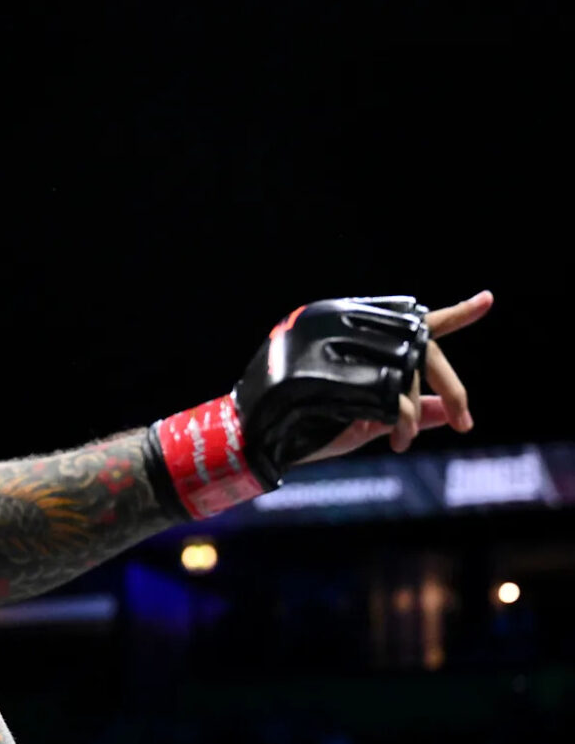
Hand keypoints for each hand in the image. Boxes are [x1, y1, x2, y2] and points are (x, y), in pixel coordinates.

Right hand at [299, 290, 492, 462]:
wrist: (254, 440)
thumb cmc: (306, 430)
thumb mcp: (366, 422)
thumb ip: (409, 412)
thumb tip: (454, 411)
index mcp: (349, 332)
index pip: (409, 320)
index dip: (453, 314)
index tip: (488, 300)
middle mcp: (344, 329)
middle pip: (420, 346)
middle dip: (452, 385)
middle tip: (467, 422)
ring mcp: (337, 348)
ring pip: (407, 372)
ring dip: (416, 414)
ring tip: (404, 442)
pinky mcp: (333, 373)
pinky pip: (391, 394)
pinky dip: (405, 419)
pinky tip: (398, 438)